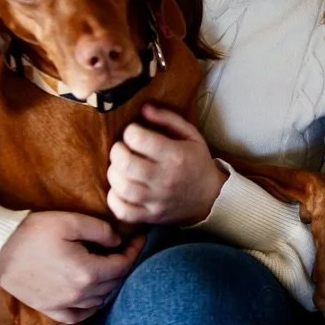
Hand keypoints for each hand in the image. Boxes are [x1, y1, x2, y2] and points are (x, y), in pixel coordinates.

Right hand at [0, 211, 143, 323]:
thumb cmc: (32, 232)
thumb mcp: (71, 221)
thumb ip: (101, 231)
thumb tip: (117, 241)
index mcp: (87, 272)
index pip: (123, 265)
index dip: (134, 250)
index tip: (139, 238)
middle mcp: (78, 294)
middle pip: (114, 283)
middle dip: (122, 264)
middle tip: (124, 249)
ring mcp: (62, 304)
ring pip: (99, 300)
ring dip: (108, 284)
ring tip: (108, 266)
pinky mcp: (48, 309)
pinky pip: (78, 315)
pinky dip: (90, 306)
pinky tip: (91, 294)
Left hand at [107, 104, 226, 224]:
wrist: (211, 198)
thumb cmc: (197, 163)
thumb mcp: (191, 135)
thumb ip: (167, 119)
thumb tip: (143, 108)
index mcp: (175, 156)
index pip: (138, 138)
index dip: (130, 131)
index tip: (134, 132)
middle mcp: (164, 179)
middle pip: (125, 163)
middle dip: (117, 150)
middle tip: (122, 148)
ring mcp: (156, 200)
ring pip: (121, 186)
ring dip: (114, 173)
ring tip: (121, 167)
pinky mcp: (150, 216)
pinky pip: (122, 210)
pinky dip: (114, 199)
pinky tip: (120, 188)